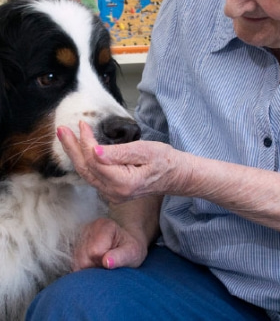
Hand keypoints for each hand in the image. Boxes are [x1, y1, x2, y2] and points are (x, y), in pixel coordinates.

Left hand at [57, 121, 182, 203]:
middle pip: (85, 170)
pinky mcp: (112, 191)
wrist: (176, 175)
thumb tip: (95, 151)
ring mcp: (112, 195)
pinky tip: (80, 150)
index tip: (83, 125)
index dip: (85, 142)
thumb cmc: (165, 160)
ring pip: (86, 174)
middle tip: (61, 130)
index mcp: (123, 183)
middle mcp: (114, 193)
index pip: (95, 161)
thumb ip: (120, 152)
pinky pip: (92, 176)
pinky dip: (84, 161)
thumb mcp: (146, 151)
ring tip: (66, 137)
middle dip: (72, 148)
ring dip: (75, 154)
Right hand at [72, 217, 148, 270]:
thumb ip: (121, 256)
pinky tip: (95, 265)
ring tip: (103, 263)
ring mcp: (78, 239)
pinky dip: (85, 270)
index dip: (105, 261)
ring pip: (77, 264)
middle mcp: (87, 229)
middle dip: (96, 267)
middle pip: (83, 259)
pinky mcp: (73, 249)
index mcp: (104, 225)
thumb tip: (106, 262)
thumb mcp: (133, 252)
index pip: (95, 251)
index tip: (114, 260)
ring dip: (90, 269)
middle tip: (109, 263)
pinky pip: (74, 266)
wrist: (126, 245)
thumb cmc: (131, 248)